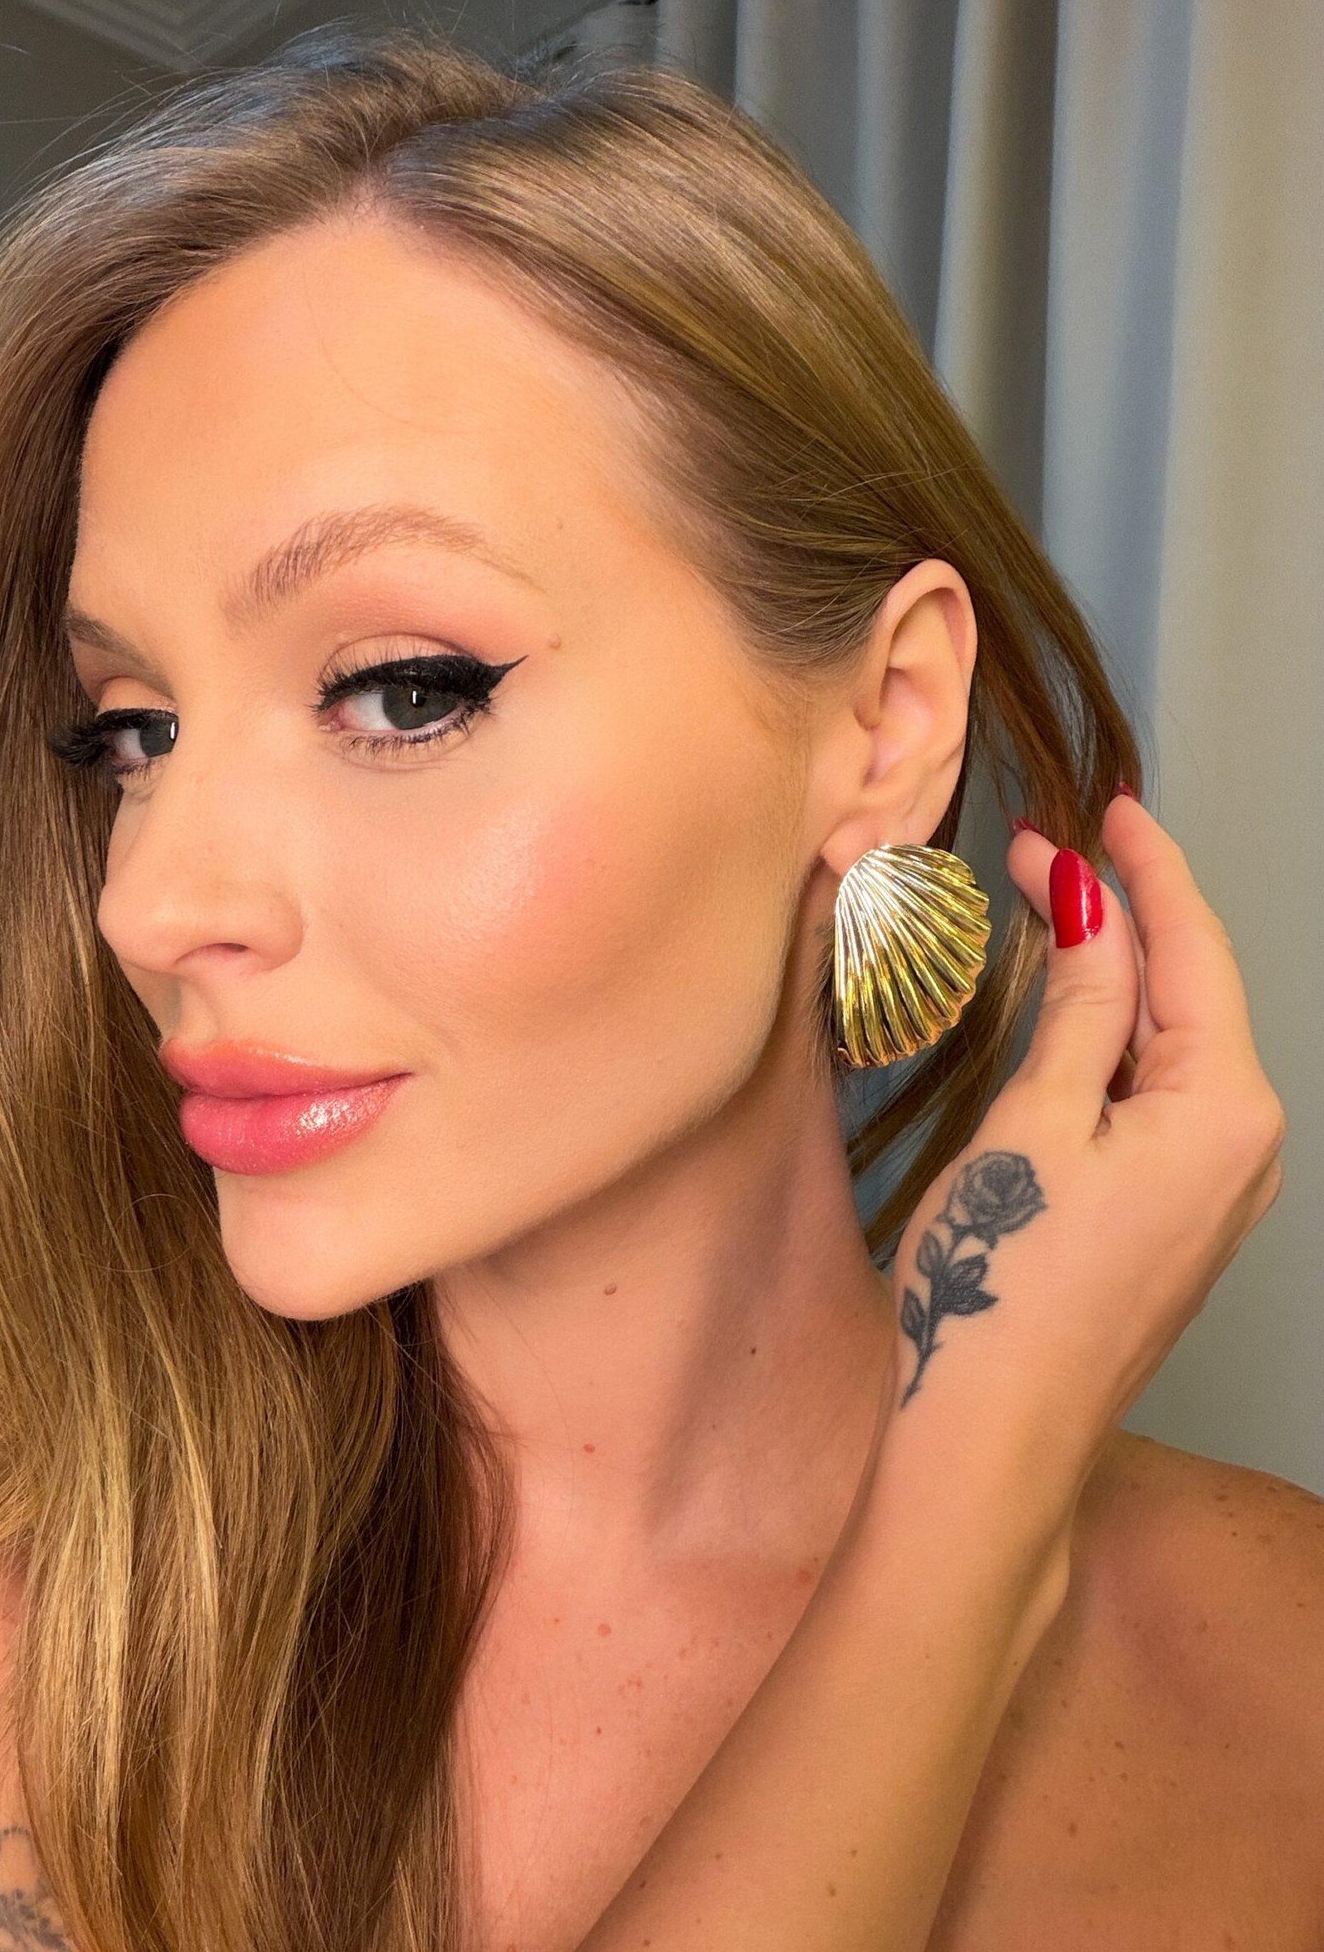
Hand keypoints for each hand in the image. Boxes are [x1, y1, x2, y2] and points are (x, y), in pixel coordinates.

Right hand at [886, 791, 1285, 1492]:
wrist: (995, 1434)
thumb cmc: (1004, 1278)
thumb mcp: (1037, 1117)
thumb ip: (1078, 1003)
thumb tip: (1090, 906)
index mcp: (1226, 1108)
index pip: (1194, 951)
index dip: (1149, 870)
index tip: (1108, 806)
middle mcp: (1246, 1145)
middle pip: (1188, 997)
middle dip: (1119, 919)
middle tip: (1040, 853)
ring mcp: (1216, 1189)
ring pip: (1169, 1050)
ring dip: (1113, 980)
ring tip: (1048, 915)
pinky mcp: (1177, 1219)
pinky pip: (1157, 1102)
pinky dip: (1112, 1045)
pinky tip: (1069, 1016)